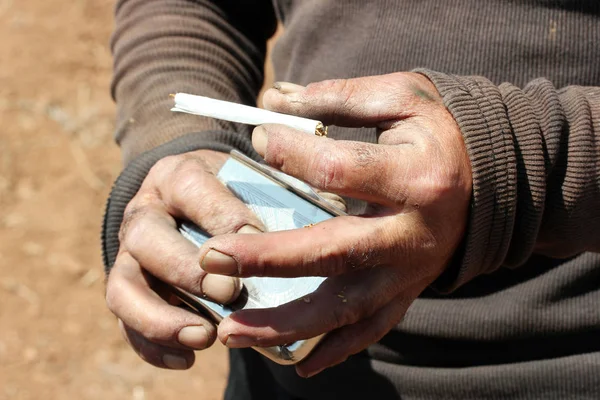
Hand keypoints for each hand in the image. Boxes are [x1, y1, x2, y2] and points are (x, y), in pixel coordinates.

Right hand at [105, 150, 265, 369]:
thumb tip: (296, 224)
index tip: (257, 238)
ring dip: (161, 318)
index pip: (192, 189)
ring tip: (204, 337)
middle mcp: (144, 212)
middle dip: (188, 270)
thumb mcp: (242, 176)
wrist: (185, 198)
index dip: (224, 216)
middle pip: (148, 239)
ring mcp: (128, 253)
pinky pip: (125, 321)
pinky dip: (152, 346)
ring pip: (124, 287)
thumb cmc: (226, 192)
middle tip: (229, 293)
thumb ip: (264, 192)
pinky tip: (186, 360)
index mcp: (176, 176)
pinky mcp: (126, 287)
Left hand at [198, 73, 471, 376]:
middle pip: (332, 252)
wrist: (494, 180)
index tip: (256, 137)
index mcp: (416, 177)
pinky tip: (300, 367)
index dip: (290, 152)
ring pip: (345, 309)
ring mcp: (410, 273)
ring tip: (230, 332)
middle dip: (267, 259)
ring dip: (286, 323)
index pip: (338, 169)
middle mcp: (413, 234)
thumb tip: (272, 102)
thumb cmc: (439, 133)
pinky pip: (371, 330)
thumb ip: (338, 97)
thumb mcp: (403, 97)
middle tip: (211, 259)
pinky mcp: (408, 293)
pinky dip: (336, 351)